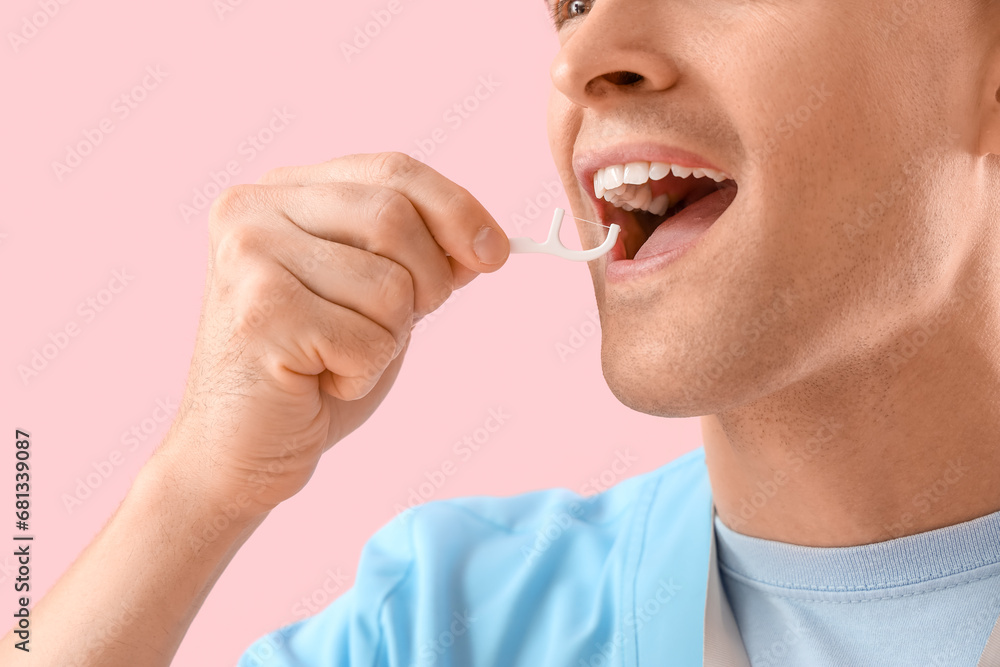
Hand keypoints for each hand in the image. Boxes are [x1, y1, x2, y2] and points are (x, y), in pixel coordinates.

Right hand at [160, 152, 508, 513]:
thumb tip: (484, 244)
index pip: (392, 169)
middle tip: (397, 326)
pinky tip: (321, 382)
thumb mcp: (375, 297)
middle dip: (426, 283)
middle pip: (394, 217)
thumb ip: (417, 257)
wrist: (238, 452)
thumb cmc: (312, 372)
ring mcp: (249, 256)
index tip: (495, 253)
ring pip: (390, 285)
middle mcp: (255, 208)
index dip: (456, 208)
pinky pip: (369, 339)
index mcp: (284, 190)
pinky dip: (363, 374)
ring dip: (388, 339)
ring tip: (339, 358)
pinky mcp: (260, 313)